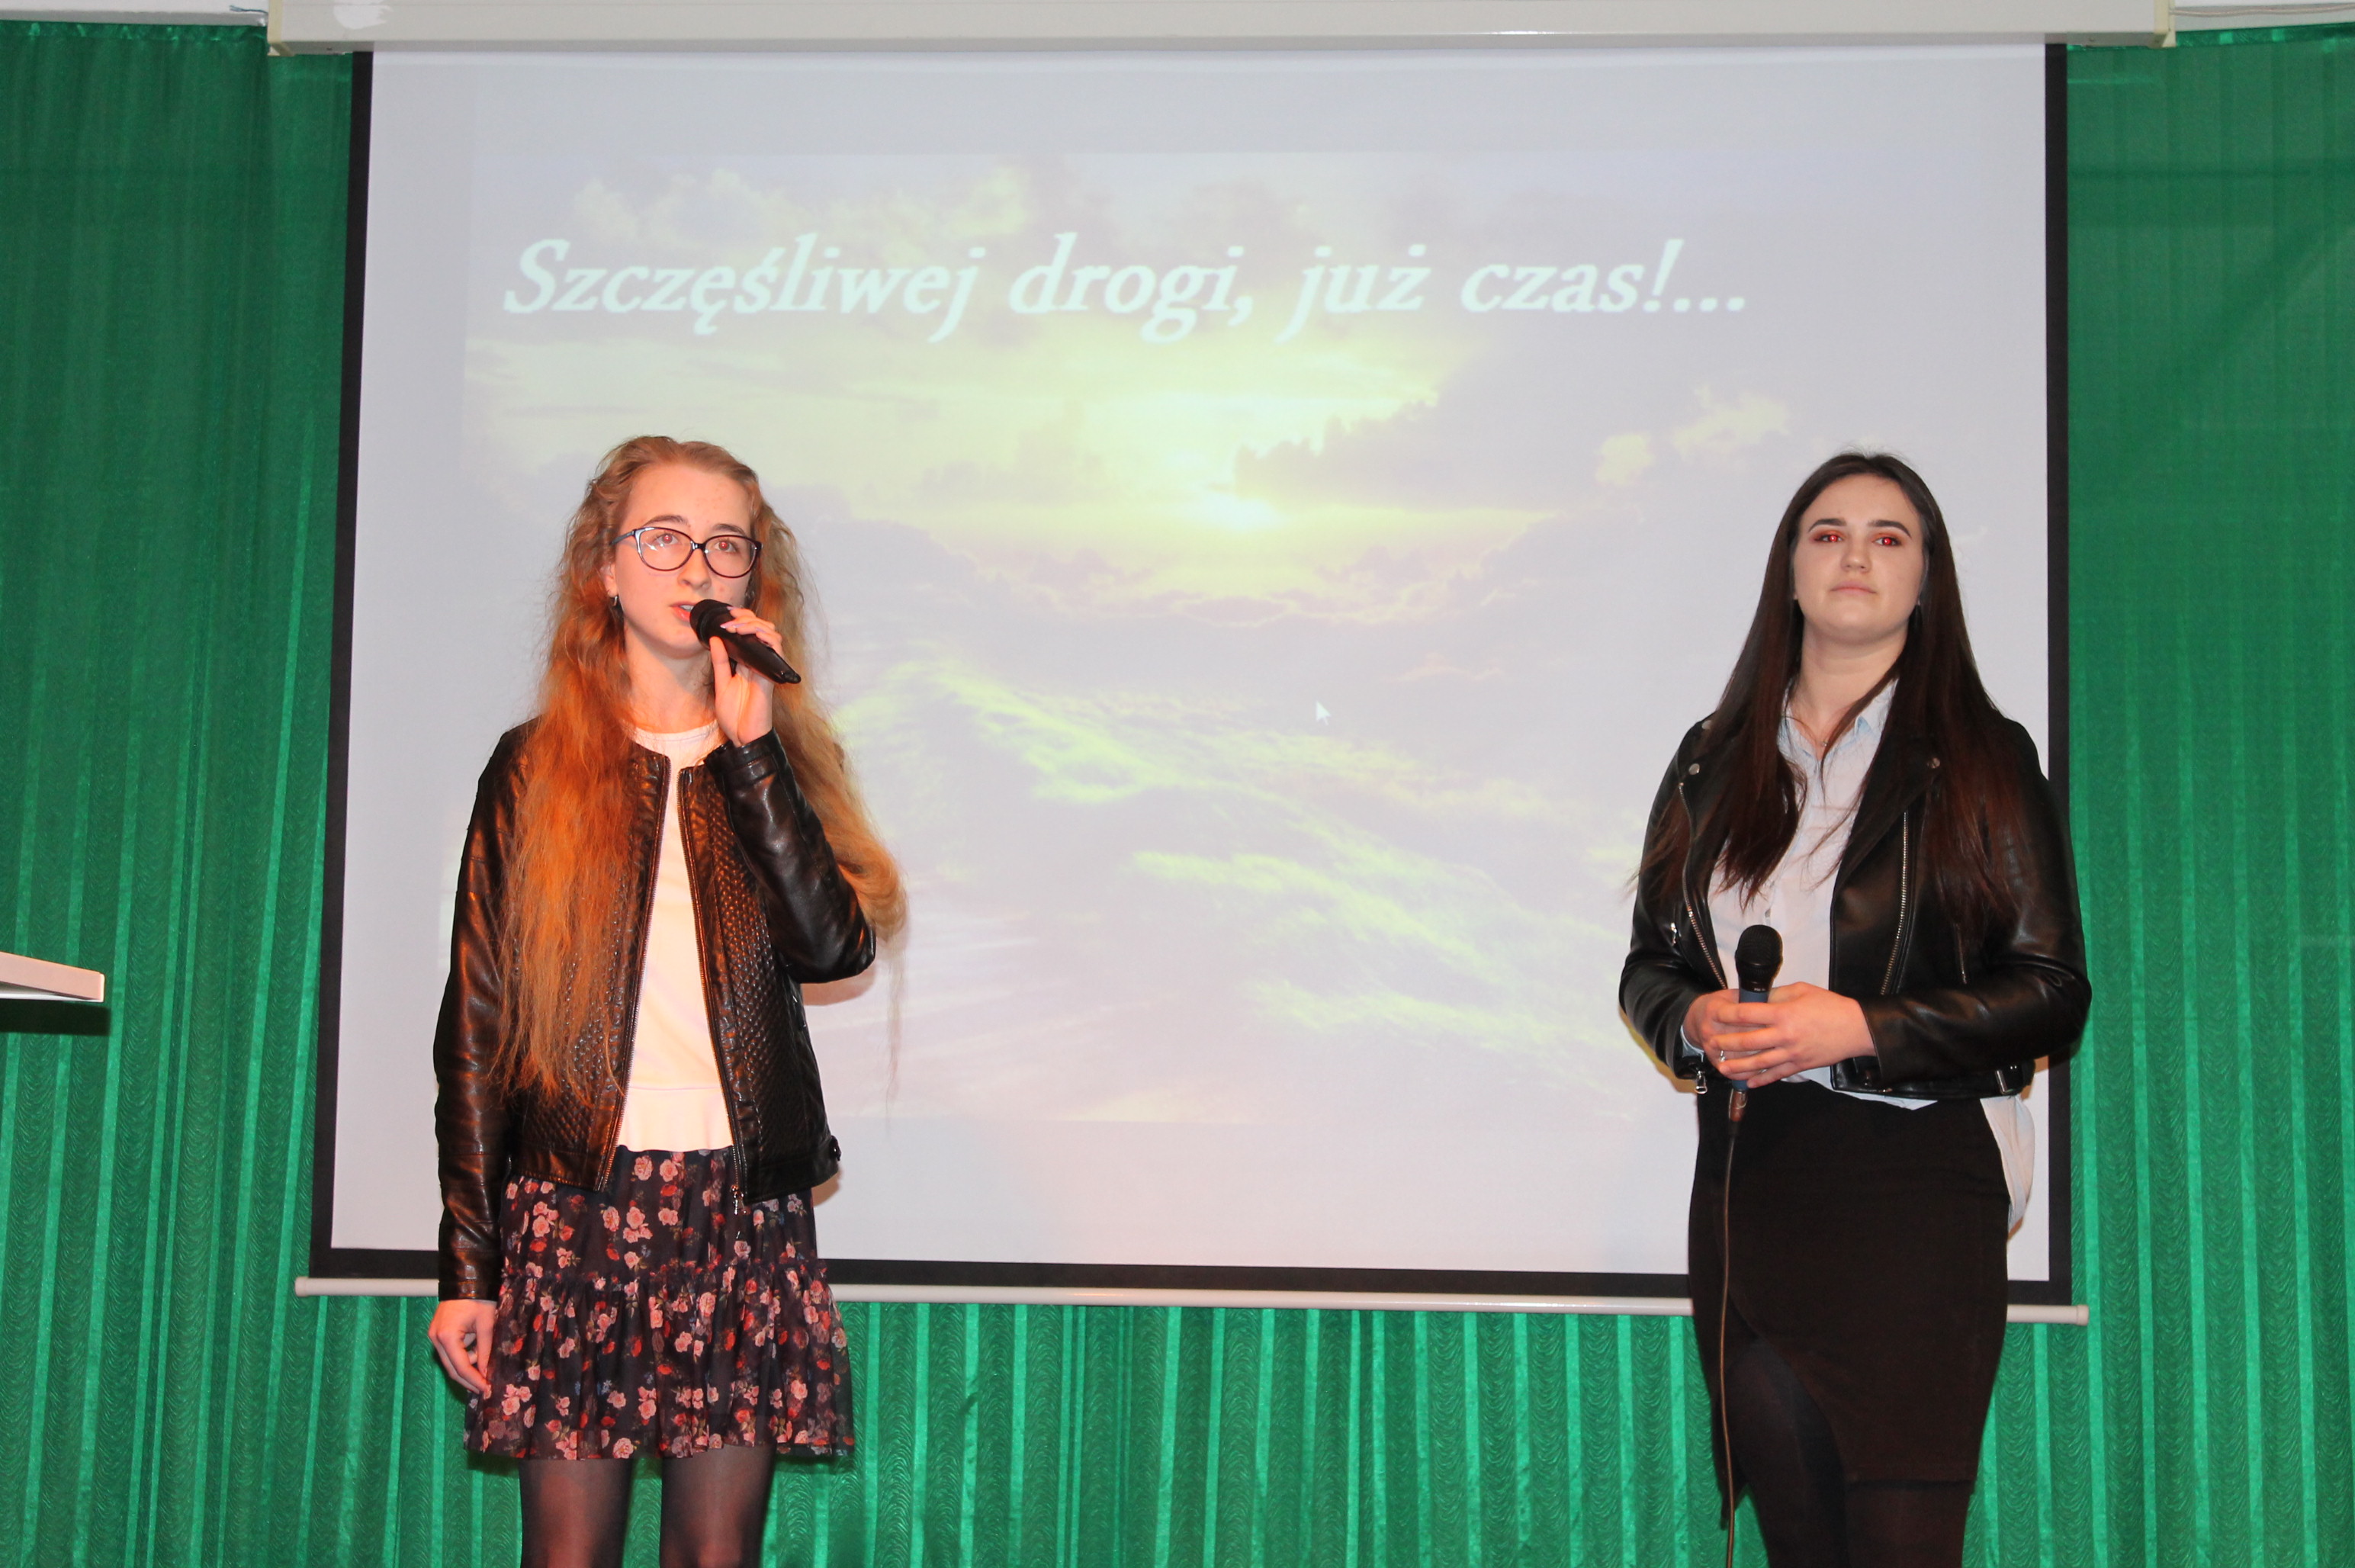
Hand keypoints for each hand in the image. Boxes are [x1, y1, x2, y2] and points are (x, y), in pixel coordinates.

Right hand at [427, 1298, 498, 1396]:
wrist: (467, 1279)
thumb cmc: (479, 1299)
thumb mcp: (486, 1325)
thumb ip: (485, 1351)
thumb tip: (486, 1372)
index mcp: (447, 1336)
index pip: (461, 1367)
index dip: (474, 1380)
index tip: (485, 1389)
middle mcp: (436, 1338)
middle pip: (452, 1368)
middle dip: (468, 1379)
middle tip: (484, 1388)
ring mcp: (435, 1336)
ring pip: (451, 1361)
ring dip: (468, 1365)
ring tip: (485, 1365)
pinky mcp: (438, 1332)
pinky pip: (450, 1351)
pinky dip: (463, 1355)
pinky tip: (476, 1354)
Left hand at [707, 607, 781, 745]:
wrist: (742, 736)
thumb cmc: (735, 715)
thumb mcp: (721, 683)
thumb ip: (720, 661)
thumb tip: (715, 638)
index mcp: (748, 663)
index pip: (751, 632)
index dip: (742, 618)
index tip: (727, 612)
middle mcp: (759, 662)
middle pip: (762, 628)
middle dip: (746, 617)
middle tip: (729, 619)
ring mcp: (766, 667)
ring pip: (771, 634)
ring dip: (754, 625)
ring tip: (736, 627)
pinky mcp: (770, 674)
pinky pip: (776, 650)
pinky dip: (766, 637)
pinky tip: (752, 635)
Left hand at [1682, 982, 1874, 1087]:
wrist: (1857, 1029)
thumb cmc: (1831, 1006)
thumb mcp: (1802, 991)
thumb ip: (1777, 995)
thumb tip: (1756, 998)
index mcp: (1783, 1014)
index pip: (1746, 1014)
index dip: (1726, 1014)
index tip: (1715, 1013)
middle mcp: (1784, 1035)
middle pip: (1746, 1042)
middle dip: (1725, 1043)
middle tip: (1711, 1043)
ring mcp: (1791, 1053)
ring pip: (1757, 1063)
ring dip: (1736, 1067)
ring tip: (1721, 1067)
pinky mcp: (1800, 1065)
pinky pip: (1776, 1075)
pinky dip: (1761, 1080)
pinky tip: (1748, 1083)